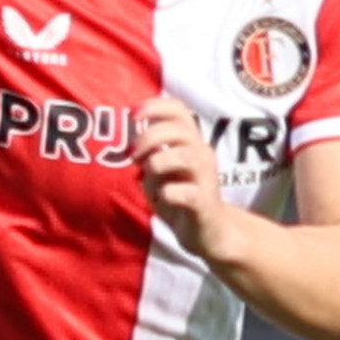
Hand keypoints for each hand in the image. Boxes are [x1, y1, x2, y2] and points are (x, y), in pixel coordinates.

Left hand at [137, 97, 228, 256]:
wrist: (209, 233)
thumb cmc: (181, 198)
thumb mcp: (160, 172)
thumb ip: (148, 154)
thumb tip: (130, 145)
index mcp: (191, 143)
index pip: (179, 110)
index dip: (154, 107)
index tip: (132, 115)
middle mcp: (202, 155)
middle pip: (180, 130)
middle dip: (149, 138)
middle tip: (133, 156)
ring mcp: (205, 179)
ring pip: (186, 156)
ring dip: (158, 163)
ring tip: (147, 175)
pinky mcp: (204, 204)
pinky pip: (187, 193)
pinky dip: (167, 193)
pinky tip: (160, 198)